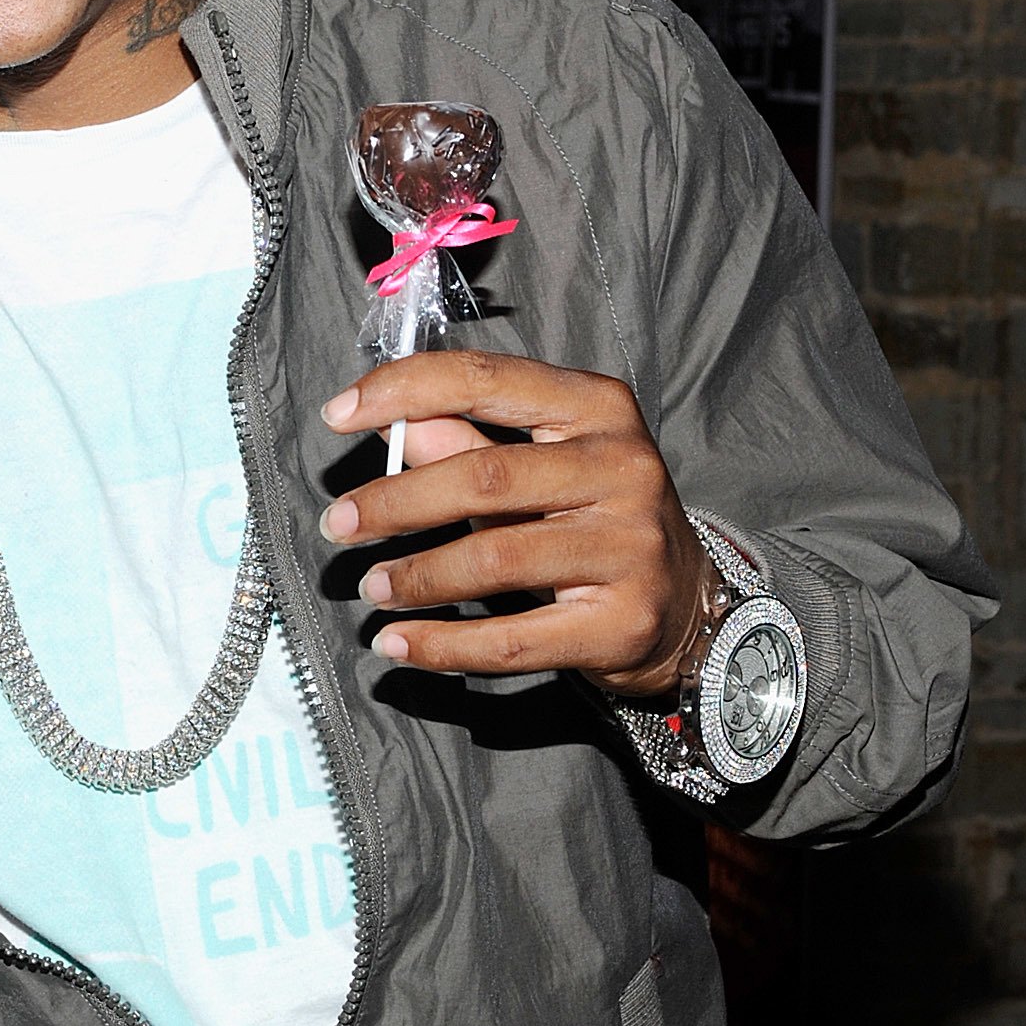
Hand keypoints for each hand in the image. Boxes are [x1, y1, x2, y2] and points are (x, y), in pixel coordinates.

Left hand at [320, 352, 711, 694]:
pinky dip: (443, 645)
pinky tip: (399, 642)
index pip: (486, 380)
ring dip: (416, 576)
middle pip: (484, 476)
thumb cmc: (595, 521)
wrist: (687, 606)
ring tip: (372, 586)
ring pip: (494, 558)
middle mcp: (623, 468)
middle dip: (395, 502)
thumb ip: (466, 441)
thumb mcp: (540, 467)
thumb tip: (389, 422)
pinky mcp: (621, 623)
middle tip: (338, 524)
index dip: (404, 391)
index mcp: (599, 409)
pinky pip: (513, 640)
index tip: (338, 416)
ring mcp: (628, 548)